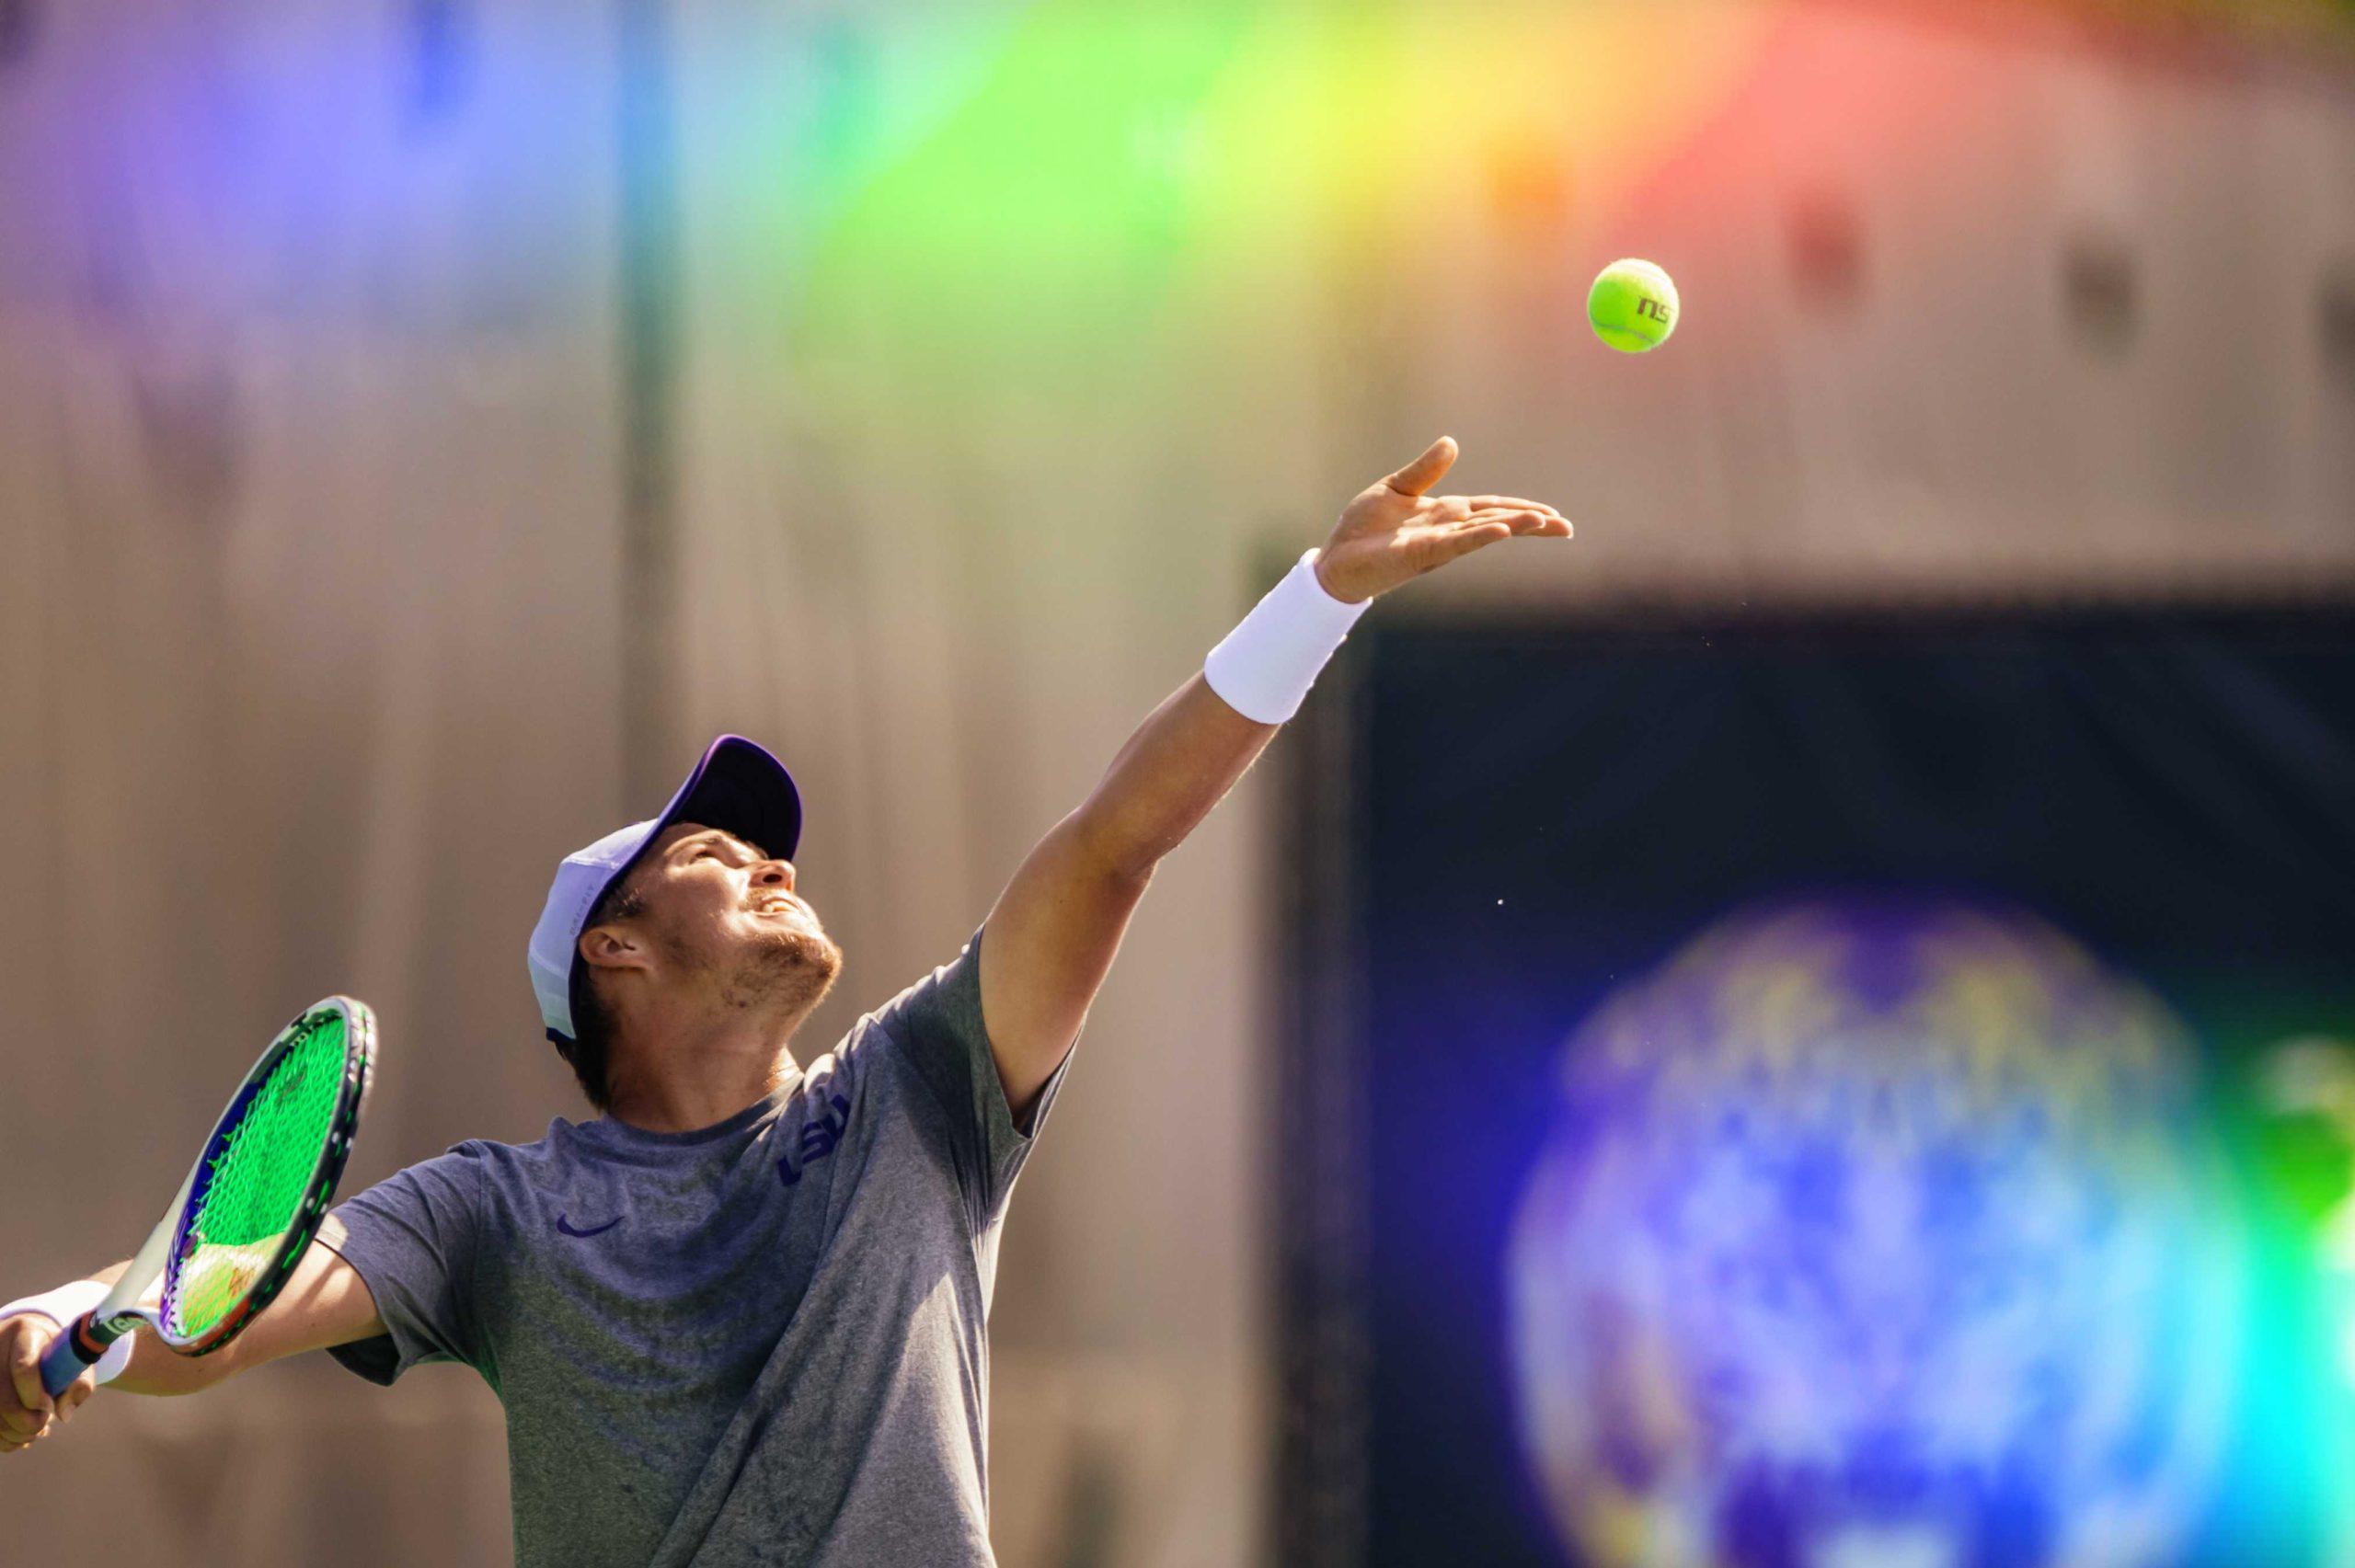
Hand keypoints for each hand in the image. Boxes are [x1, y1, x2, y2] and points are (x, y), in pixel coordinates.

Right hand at [2, 1312, 96, 1453]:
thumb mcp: (72, 1358)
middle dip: (26, 1422)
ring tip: (32, 1432)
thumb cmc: (53, 1354)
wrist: (21, 1342)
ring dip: (14, 1435)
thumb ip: (78, 1383)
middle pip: (3, 1398)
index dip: (36, 1396)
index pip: (24, 1368)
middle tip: (41, 1425)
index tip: (48, 1409)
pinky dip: (3, 1439)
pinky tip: (16, 1435)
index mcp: (24, 1333)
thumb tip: (64, 1414)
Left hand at [1313, 437, 1571, 603]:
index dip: (1520, 508)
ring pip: (1483, 532)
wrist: (1337, 558)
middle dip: (1531, 523)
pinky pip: (1456, 543)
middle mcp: (1448, 530)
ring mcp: (1437, 543)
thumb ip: (1425, 469)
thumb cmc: (1365, 527)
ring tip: (1546, 521)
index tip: (1551, 515)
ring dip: (1513, 526)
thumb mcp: (1396, 488)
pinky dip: (1479, 536)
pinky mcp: (1421, 554)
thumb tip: (1451, 443)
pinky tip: (1502, 531)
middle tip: (1566, 526)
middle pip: (1497, 521)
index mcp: (1446, 513)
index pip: (1491, 508)